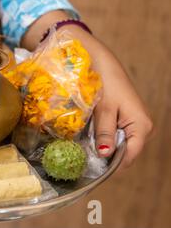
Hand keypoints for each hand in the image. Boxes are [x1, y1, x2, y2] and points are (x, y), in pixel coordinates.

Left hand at [90, 45, 153, 167]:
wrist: (100, 61)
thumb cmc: (104, 82)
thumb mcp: (103, 109)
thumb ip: (105, 133)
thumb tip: (105, 155)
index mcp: (142, 126)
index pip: (128, 156)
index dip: (111, 164)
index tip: (90, 167)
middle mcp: (142, 128)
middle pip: (124, 152)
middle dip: (105, 155)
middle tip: (84, 154)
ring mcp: (134, 124)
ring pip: (118, 144)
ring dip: (102, 146)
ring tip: (85, 143)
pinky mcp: (125, 119)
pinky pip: (115, 135)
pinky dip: (102, 137)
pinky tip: (90, 133)